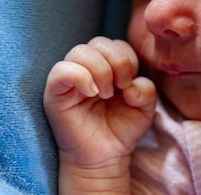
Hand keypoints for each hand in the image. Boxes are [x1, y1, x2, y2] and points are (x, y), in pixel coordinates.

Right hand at [43, 36, 156, 166]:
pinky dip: (80, 76)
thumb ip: (146, 91)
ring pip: (79, 51)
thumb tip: (131, 86)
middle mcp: (85, 67)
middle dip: (117, 62)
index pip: (115, 44)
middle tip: (120, 87)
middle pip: (98, 42)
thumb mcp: (144, 109)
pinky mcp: (54, 93)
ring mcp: (69, 78)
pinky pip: (60, 71)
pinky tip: (92, 92)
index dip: (127, 59)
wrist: (104, 157)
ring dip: (100, 70)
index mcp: (106, 65)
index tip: (129, 83)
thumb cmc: (120, 129)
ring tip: (105, 94)